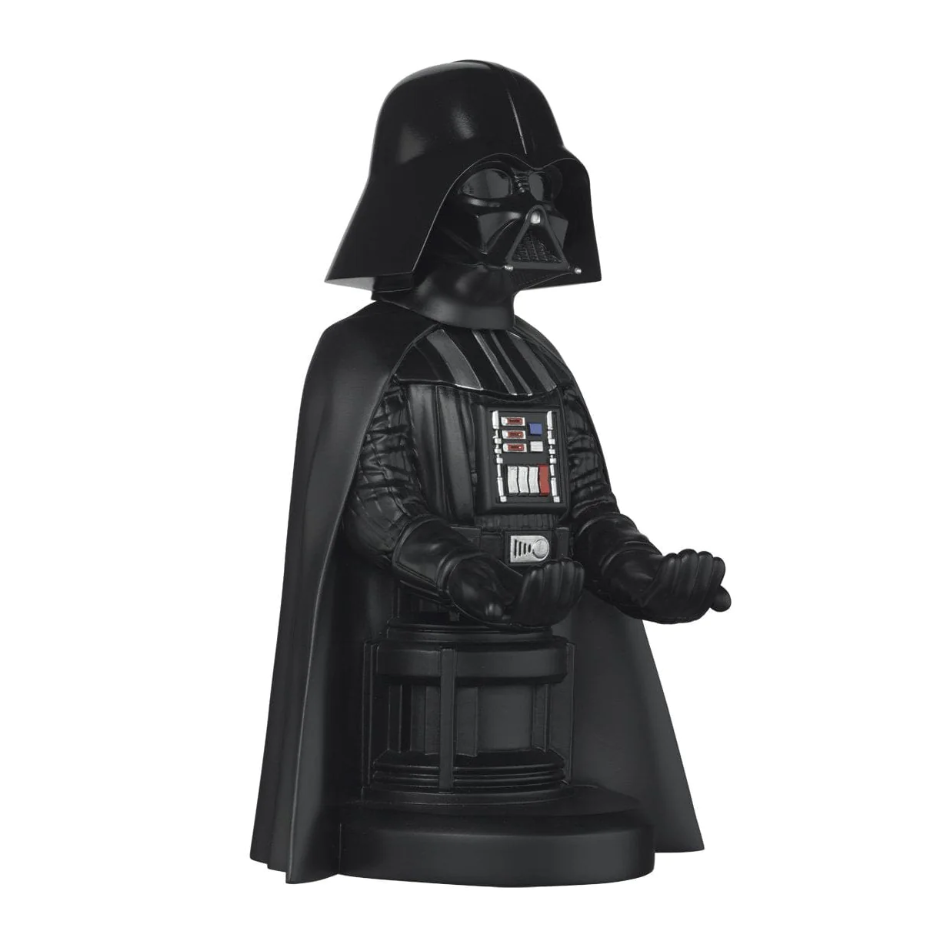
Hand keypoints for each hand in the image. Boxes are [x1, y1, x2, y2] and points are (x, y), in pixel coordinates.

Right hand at [446, 556, 584, 627]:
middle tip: (554, 564)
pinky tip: (575, 569)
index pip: (524, 611)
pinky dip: (573, 583)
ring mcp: (534, 609)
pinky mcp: (543, 598)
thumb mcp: (471, 587)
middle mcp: (521, 618)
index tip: (533, 570)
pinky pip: (563, 598)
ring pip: (557, 605)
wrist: (472, 572)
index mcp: (504, 618)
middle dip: (553, 585)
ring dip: (565, 584)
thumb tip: (494, 612)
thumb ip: (483, 599)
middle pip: (545, 610)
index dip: (532, 591)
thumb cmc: (468, 580)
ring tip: (565, 563)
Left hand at [607, 548, 727, 623]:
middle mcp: (669, 616)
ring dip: (683, 571)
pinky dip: (665, 574)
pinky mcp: (636, 599)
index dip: (712, 581)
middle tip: (698, 553)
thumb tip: (725, 603)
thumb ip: (705, 589)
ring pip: (673, 594)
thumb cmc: (657, 575)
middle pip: (688, 598)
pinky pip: (653, 591)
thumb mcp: (685, 579)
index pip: (703, 602)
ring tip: (686, 553)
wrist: (623, 572)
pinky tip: (670, 558)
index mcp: (684, 613)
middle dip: (698, 574)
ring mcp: (651, 610)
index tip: (715, 559)